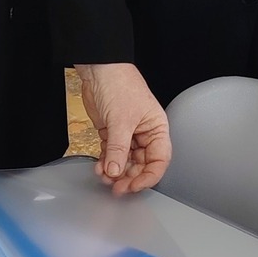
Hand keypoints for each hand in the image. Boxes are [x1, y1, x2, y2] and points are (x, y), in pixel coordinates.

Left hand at [75, 63, 171, 195]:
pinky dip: (106, 163)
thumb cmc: (119, 84)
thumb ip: (118, 149)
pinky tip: (99, 167)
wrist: (98, 70)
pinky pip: (112, 154)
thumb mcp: (120, 120)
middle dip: (128, 176)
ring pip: (125, 162)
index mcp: (157, 128)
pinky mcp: (112, 133)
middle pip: (141, 164)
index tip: (134, 186)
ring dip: (115, 171)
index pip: (159, 160)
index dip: (148, 176)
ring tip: (104, 176)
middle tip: (116, 187)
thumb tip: (115, 171)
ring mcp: (128, 134)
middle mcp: (145, 134)